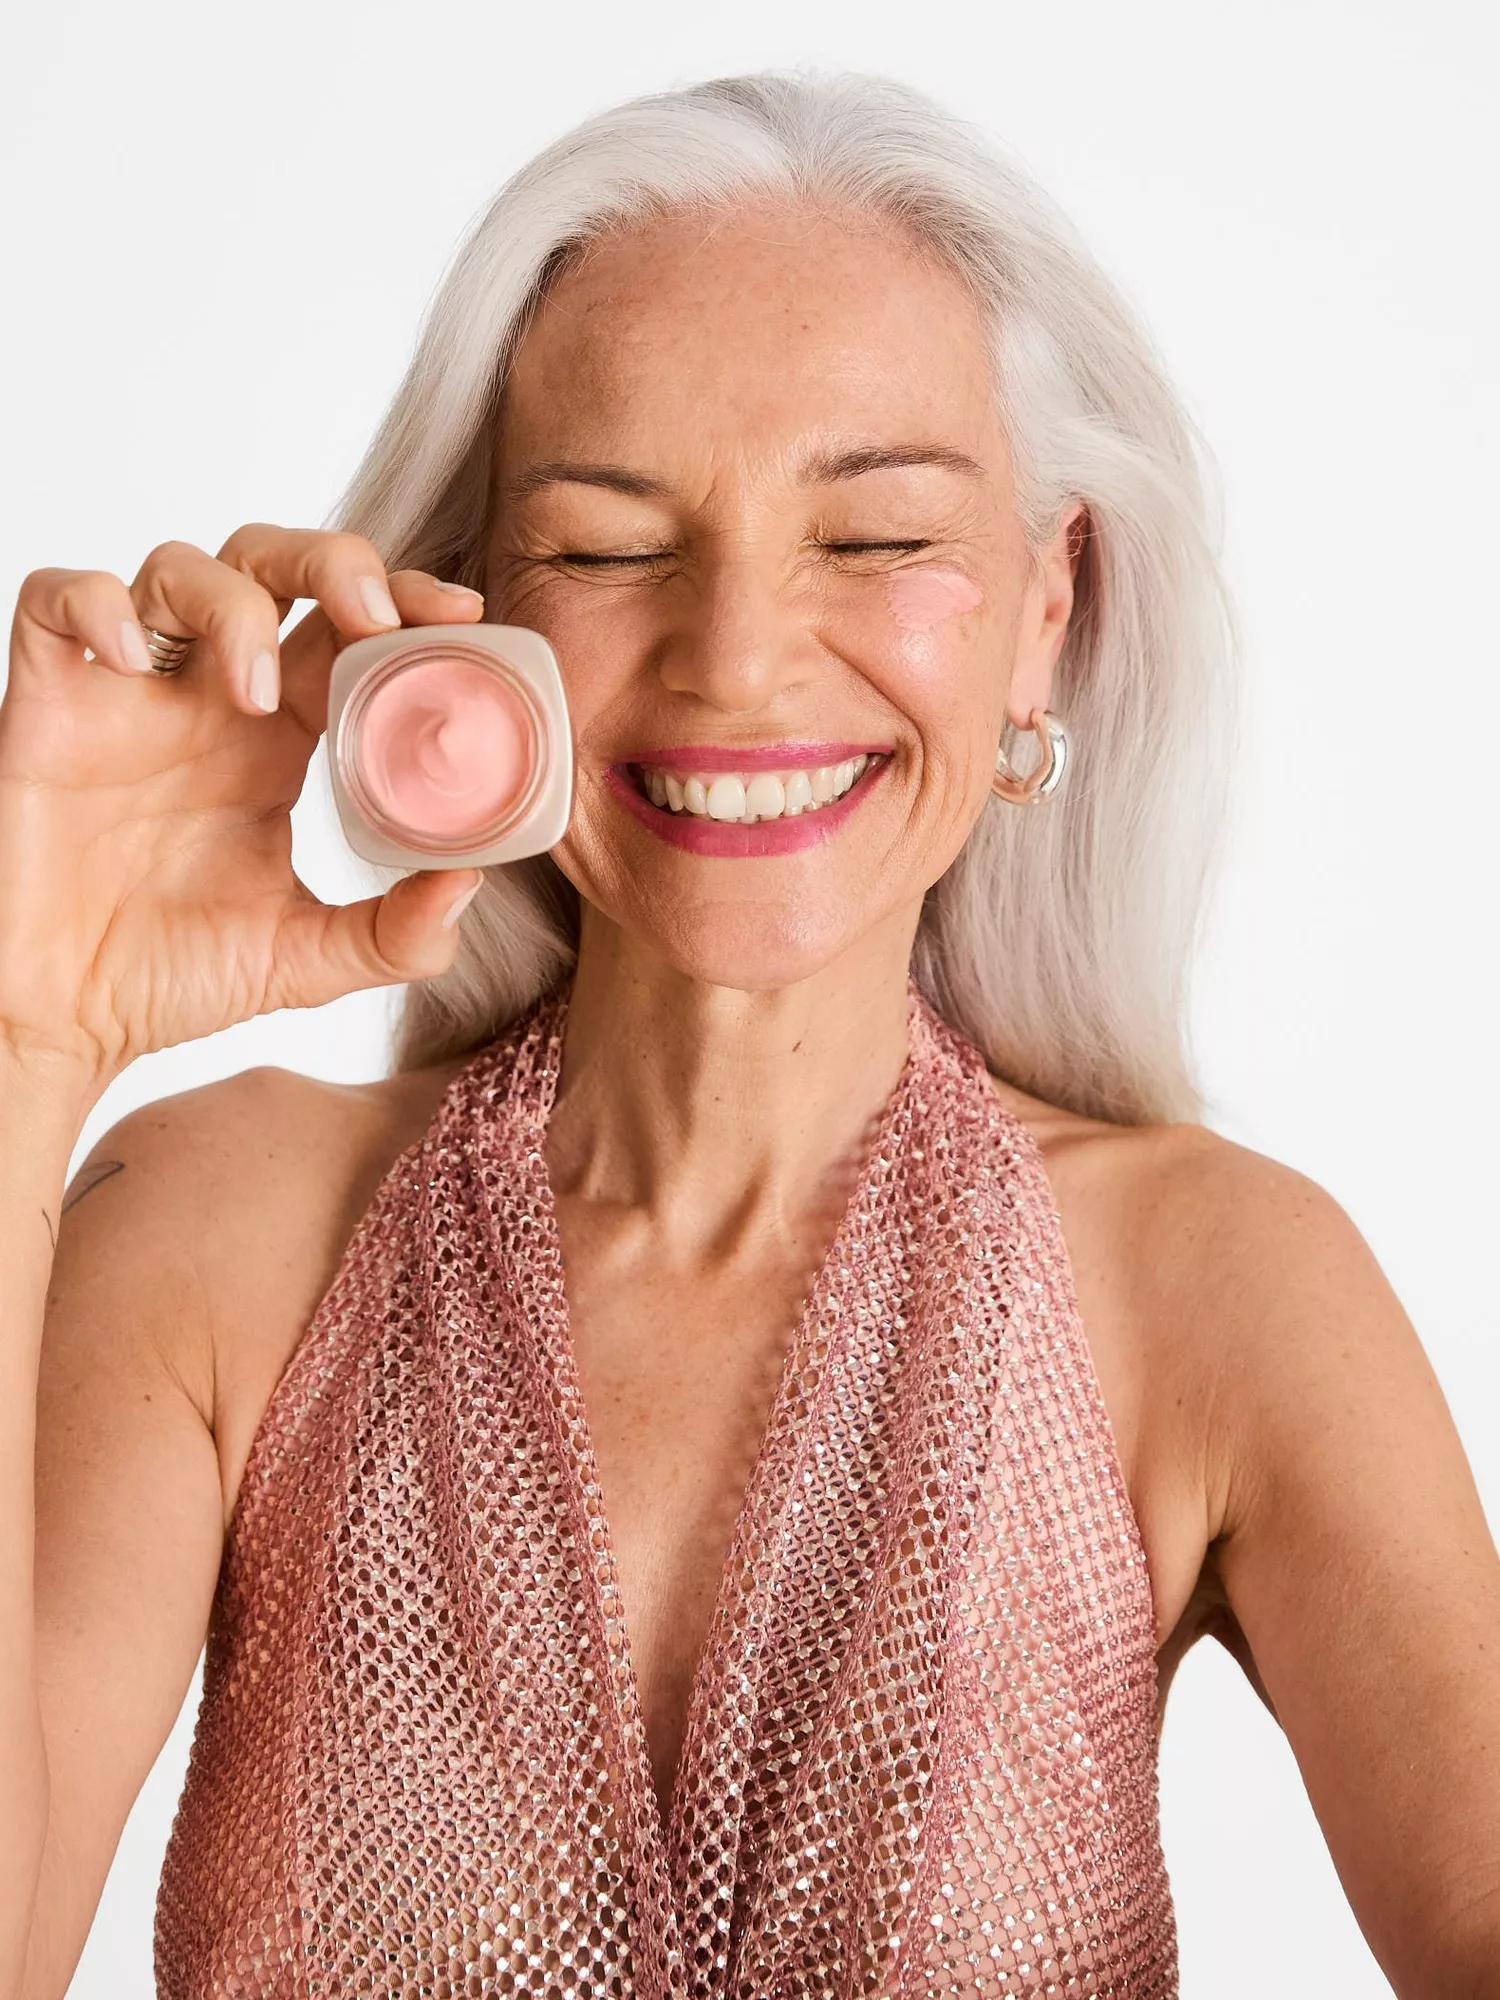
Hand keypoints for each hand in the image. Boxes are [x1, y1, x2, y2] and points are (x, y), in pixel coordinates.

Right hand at [0, 524, 488, 1089]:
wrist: (61, 1018)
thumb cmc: (168, 975)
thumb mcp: (305, 961)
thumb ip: (396, 935)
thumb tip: (471, 882)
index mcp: (280, 740)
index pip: (350, 629)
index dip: (405, 601)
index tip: (459, 614)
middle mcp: (209, 699)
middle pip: (275, 565)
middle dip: (333, 561)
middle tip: (373, 617)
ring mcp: (129, 694)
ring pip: (179, 567)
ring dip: (232, 604)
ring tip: (256, 691)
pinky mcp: (49, 702)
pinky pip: (57, 601)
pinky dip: (96, 605)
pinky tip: (132, 663)